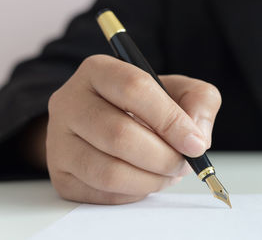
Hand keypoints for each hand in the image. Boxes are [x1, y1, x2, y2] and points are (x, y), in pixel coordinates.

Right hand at [47, 55, 220, 203]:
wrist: (111, 126)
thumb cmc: (147, 108)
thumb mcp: (180, 91)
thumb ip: (199, 102)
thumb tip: (196, 137)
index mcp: (99, 71)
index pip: (134, 89)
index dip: (170, 120)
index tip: (195, 144)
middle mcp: (70, 101)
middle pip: (119, 135)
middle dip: (163, 157)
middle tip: (183, 164)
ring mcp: (59, 140)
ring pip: (109, 171)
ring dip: (151, 180)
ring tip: (167, 173)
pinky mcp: (60, 175)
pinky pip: (102, 194)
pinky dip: (134, 193)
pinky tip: (145, 179)